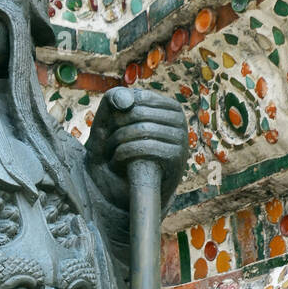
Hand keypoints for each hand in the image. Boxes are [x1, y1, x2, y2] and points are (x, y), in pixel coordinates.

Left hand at [85, 87, 187, 212]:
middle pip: (138, 113)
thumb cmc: (118, 152)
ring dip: (118, 143)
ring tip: (110, 155)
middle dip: (115, 129)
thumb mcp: (110, 124)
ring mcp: (181, 138)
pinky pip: (147, 147)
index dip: (116, 113)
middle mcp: (179, 118)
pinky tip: (117, 161)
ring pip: (143, 129)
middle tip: (106, 145)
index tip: (107, 128)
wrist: (126, 190)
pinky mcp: (177, 158)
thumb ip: (113, 102)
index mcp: (167, 106)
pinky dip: (125, 154)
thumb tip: (126, 97)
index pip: (137, 98)